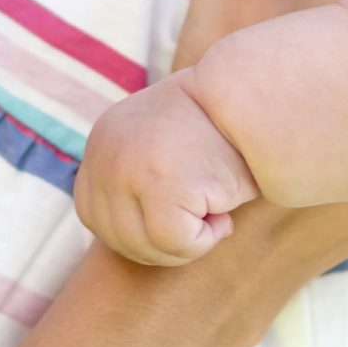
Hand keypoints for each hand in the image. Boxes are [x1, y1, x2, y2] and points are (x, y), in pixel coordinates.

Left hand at [75, 74, 260, 265]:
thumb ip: (138, 179)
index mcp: (102, 140)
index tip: (173, 220)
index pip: (91, 213)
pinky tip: (224, 215)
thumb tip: (135, 241)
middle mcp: (106, 152)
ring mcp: (128, 168)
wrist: (256, 100)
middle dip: (162, 246)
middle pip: (116, 236)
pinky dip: (205, 242)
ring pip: (145, 246)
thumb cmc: (221, 130)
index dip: (132, 231)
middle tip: (203, 222)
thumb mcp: (161, 144)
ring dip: (186, 245)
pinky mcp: (161, 185)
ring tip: (215, 213)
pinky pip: (176, 244)